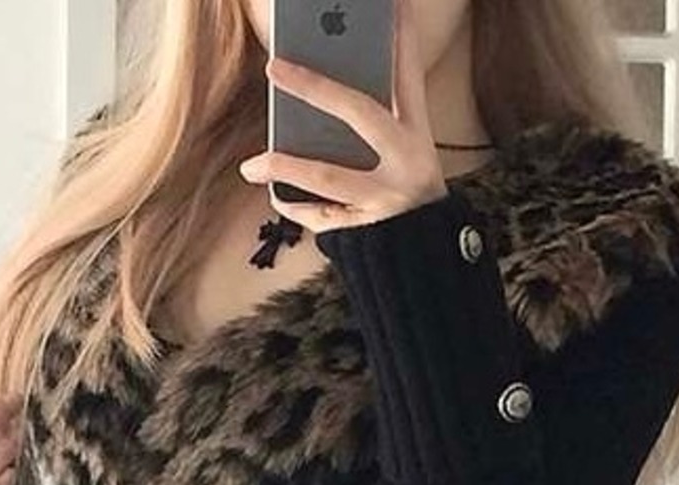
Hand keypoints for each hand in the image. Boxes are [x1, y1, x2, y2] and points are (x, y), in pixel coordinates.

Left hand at [237, 0, 448, 232]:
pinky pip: (323, 216)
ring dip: (286, 167)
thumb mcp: (405, 158)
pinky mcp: (368, 231)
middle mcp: (407, 163)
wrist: (428, 264)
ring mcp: (387, 199)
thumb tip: (321, 99)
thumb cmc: (407, 200)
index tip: (390, 6)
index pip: (408, 77)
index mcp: (418, 137)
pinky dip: (297, 207)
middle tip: (274, 67)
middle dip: (317, 87)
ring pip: (329, 176)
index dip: (400, 40)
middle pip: (361, 112)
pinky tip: (275, 196)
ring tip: (250, 166)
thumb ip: (375, 130)